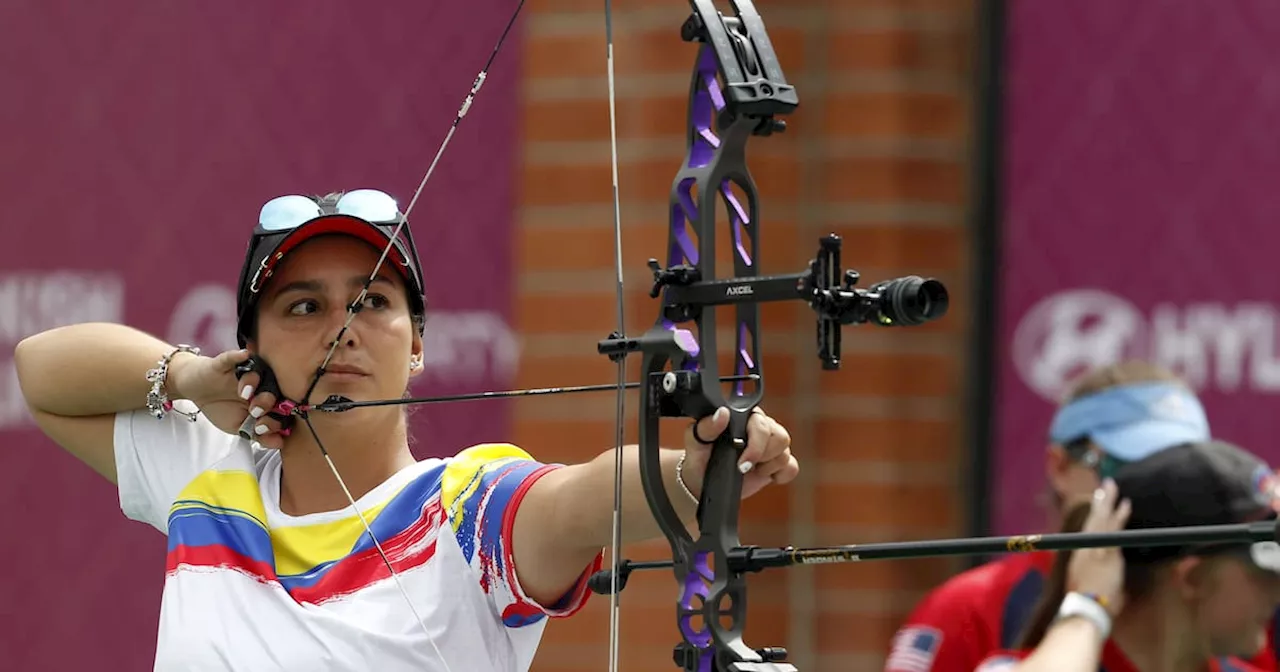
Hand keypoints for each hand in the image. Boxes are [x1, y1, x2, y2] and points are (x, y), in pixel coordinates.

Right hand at [168, 348, 285, 447]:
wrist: (195, 390)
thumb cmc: (221, 407)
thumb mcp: (239, 427)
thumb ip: (259, 435)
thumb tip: (279, 443)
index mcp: (267, 400)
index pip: (280, 407)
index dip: (276, 418)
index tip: (261, 429)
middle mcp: (260, 384)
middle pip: (273, 388)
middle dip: (266, 401)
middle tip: (254, 411)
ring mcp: (244, 372)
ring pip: (257, 372)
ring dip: (253, 382)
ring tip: (244, 394)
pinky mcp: (227, 362)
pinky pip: (234, 357)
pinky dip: (238, 356)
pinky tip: (242, 356)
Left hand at [682, 406, 798, 498]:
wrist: (701, 482)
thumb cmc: (699, 457)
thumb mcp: (696, 441)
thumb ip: (707, 426)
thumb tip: (722, 413)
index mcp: (743, 416)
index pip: (762, 423)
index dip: (756, 444)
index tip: (742, 463)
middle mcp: (761, 426)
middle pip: (780, 437)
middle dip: (761, 457)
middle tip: (743, 467)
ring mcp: (771, 445)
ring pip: (785, 452)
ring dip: (768, 466)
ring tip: (750, 469)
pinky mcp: (777, 463)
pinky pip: (792, 466)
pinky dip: (781, 474)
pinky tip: (765, 475)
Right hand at [1066, 478, 1130, 614]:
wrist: (1086, 606)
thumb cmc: (1086, 603)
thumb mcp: (1084, 587)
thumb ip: (1093, 580)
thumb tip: (1103, 584)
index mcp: (1080, 555)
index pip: (1089, 529)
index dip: (1094, 514)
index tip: (1099, 501)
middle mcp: (1086, 546)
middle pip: (1094, 519)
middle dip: (1101, 501)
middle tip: (1107, 484)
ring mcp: (1097, 547)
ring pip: (1103, 519)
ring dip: (1109, 502)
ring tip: (1114, 486)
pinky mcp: (1108, 551)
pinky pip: (1114, 529)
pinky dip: (1119, 516)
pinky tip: (1126, 504)